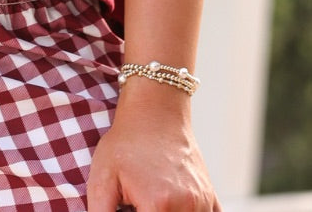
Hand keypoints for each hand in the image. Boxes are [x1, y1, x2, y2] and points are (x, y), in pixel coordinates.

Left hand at [87, 90, 220, 211]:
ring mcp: (202, 201)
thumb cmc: (127, 140)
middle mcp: (187, 206)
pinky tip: (173, 205)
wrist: (154, 108)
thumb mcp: (101, 178)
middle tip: (136, 201)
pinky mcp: (210, 196)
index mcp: (160, 206)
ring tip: (149, 199)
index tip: (128, 207)